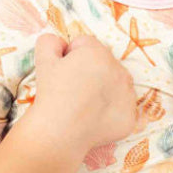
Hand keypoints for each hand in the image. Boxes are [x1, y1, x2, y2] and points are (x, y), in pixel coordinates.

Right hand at [31, 32, 138, 149]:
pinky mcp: (130, 117)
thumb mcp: (42, 59)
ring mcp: (128, 94)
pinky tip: (94, 117)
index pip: (84, 44)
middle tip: (72, 89)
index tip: (63, 73)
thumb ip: (50, 41)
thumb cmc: (50, 94)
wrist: (59, 132)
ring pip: (116, 84)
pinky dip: (110, 111)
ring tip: (84, 104)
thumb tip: (61, 43)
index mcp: (98, 52)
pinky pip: (121, 107)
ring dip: (103, 89)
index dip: (70, 57)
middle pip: (103, 63)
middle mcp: (119, 70)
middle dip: (90, 71)